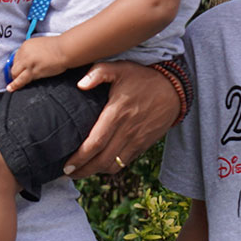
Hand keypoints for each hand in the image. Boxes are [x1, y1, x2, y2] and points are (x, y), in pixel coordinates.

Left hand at [7, 37, 74, 89]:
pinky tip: (10, 88)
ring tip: (10, 86)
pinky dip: (15, 85)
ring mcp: (28, 62)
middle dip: (15, 72)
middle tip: (16, 78)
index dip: (17, 65)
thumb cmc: (57, 47)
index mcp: (26, 45)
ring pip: (15, 73)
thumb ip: (32, 51)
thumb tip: (28, 61)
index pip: (16, 57)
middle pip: (14, 65)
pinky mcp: (33, 71)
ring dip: (14, 80)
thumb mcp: (40, 45)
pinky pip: (21, 80)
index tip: (18, 70)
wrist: (65, 49)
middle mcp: (24, 53)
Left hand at [62, 60, 177, 176]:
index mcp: (117, 113)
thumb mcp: (120, 68)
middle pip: (101, 160)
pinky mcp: (143, 145)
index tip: (66, 165)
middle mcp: (126, 130)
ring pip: (113, 165)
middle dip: (82, 170)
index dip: (79, 158)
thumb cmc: (143, 78)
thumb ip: (98, 72)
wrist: (174, 89)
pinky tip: (99, 165)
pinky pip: (124, 162)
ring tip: (80, 171)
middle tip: (67, 173)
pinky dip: (110, 168)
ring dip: (95, 172)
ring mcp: (136, 140)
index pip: (95, 143)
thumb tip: (80, 84)